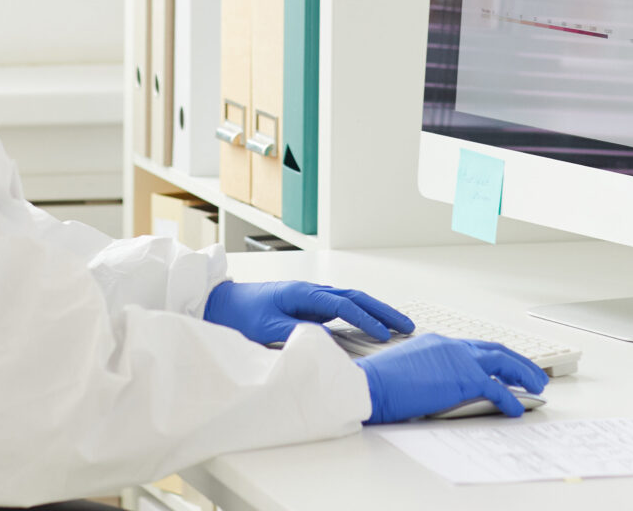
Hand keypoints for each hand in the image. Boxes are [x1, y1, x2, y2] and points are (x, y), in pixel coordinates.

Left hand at [201, 280, 415, 345]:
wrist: (224, 303)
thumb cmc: (242, 314)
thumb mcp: (264, 328)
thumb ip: (293, 333)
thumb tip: (322, 340)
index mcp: (304, 294)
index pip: (344, 305)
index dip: (366, 320)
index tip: (384, 335)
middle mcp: (312, 292)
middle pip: (356, 297)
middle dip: (384, 310)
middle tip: (408, 325)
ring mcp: (312, 297)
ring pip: (353, 300)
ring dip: (377, 310)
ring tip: (399, 324)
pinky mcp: (310, 305)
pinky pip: (344, 306)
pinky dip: (363, 312)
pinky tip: (373, 323)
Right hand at [357, 333, 547, 423]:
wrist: (371, 385)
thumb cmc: (380, 383)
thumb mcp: (410, 369)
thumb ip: (431, 372)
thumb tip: (442, 387)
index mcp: (439, 343)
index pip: (476, 348)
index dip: (496, 357)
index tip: (508, 367)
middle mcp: (453, 346)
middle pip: (496, 350)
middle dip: (518, 362)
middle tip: (534, 374)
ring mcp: (460, 360)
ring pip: (503, 363)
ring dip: (524, 374)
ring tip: (537, 386)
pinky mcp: (464, 379)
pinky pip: (497, 389)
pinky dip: (511, 399)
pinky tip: (518, 409)